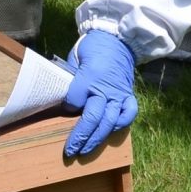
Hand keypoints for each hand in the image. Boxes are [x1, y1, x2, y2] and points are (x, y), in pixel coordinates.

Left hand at [61, 30, 137, 159]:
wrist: (116, 40)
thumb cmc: (91, 50)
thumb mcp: (74, 60)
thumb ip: (70, 80)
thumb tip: (61, 99)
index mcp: (90, 76)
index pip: (75, 98)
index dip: (67, 107)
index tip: (62, 109)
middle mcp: (106, 88)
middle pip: (93, 117)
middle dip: (80, 136)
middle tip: (70, 151)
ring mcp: (119, 94)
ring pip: (110, 122)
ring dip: (97, 139)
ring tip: (86, 151)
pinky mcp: (129, 96)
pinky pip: (129, 114)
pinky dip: (121, 124)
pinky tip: (111, 132)